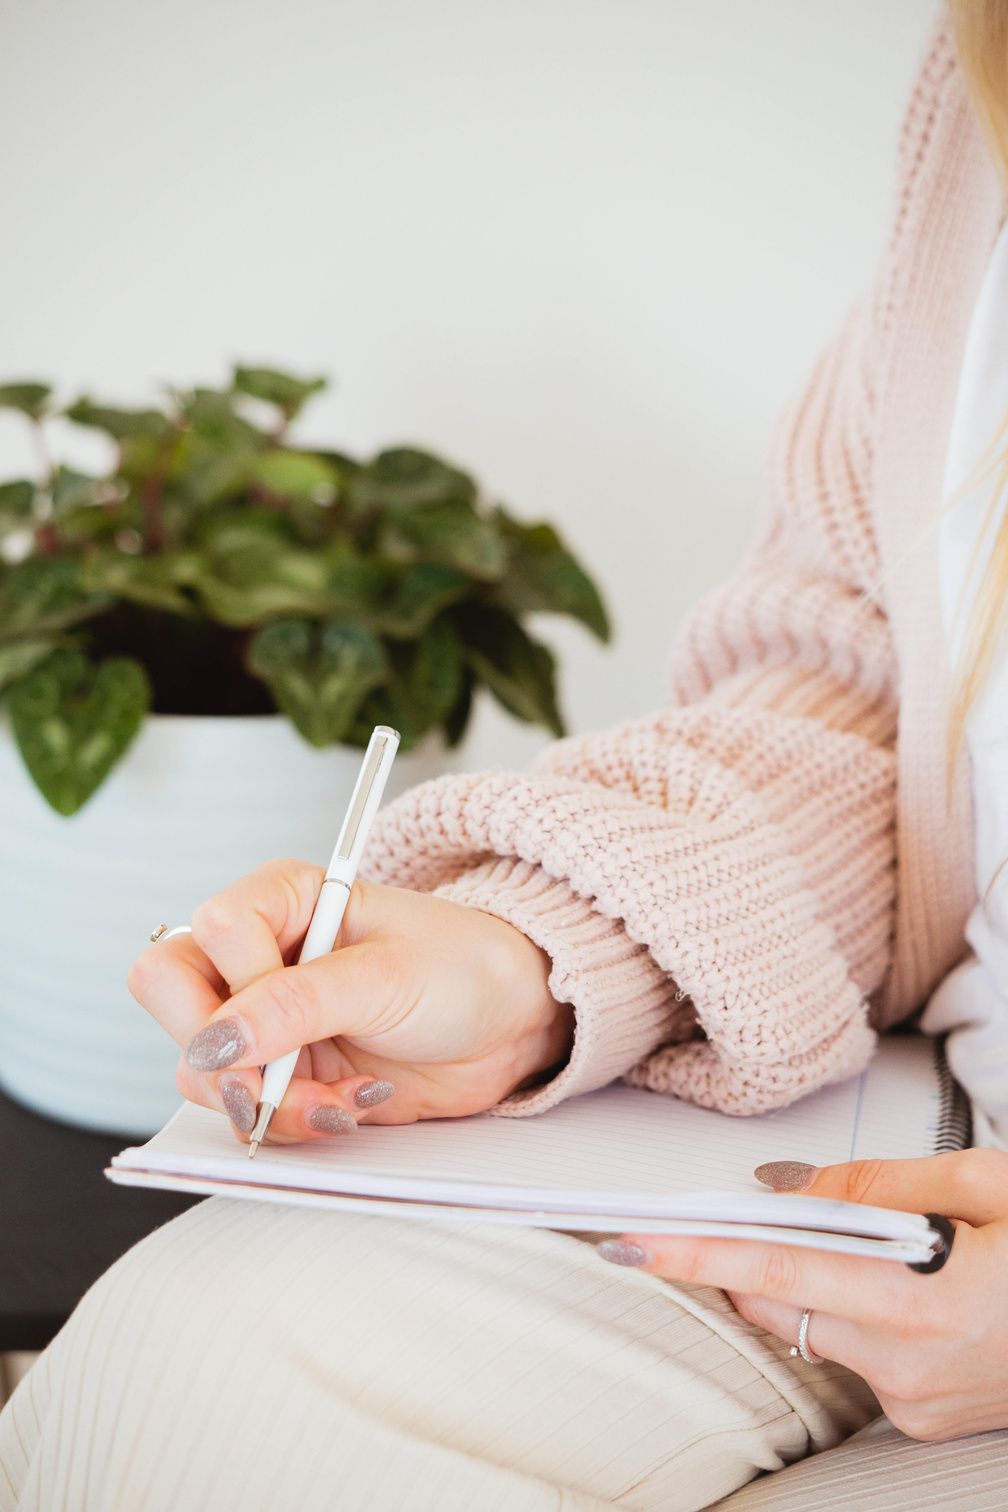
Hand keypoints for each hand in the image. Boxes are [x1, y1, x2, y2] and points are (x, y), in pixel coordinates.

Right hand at [128, 859, 572, 1144]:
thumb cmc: (463, 968)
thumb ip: (298, 1004)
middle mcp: (259, 954)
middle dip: (221, 1056)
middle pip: (170, 994)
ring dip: (265, 1099)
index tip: (293, 1014)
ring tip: (338, 1101)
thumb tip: (215, 1042)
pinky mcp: (282, 1071)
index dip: (240, 982)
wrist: (511, 1023)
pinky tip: (346, 1106)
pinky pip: (241, 1108)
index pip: (210, 931)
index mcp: (283, 899)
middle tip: (273, 1085)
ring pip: (199, 1067)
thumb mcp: (387, 976)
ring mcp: (265, 1018)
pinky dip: (286, 1121)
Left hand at [599, 1150, 1007, 1440]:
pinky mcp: (922, 1417)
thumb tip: (801, 1189)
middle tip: (720, 1212)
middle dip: (742, 1255)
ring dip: (804, 1278)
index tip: (638, 1240)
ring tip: (856, 1236)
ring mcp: (916, 1401)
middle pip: (780, 1302)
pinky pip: (853, 1354)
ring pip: (812, 1327)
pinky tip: (897, 1280)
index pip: (781, 1271)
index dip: (700, 1254)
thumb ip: (885, 1184)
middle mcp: (911, 1368)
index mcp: (928, 1304)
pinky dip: (849, 1309)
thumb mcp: (991, 1184)